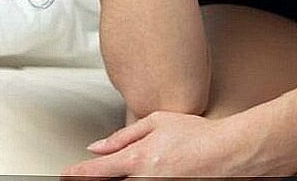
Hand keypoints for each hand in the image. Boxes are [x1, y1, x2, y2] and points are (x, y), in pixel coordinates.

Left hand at [61, 111, 267, 179]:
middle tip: (94, 174)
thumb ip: (125, 135)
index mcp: (139, 158)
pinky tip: (147, 174)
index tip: (67, 174)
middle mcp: (145, 180)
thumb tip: (97, 147)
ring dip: (123, 180)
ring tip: (136, 168)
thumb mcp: (159, 121)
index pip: (96, 172)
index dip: (77, 174)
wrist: (229, 152)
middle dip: (97, 180)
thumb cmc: (198, 134)